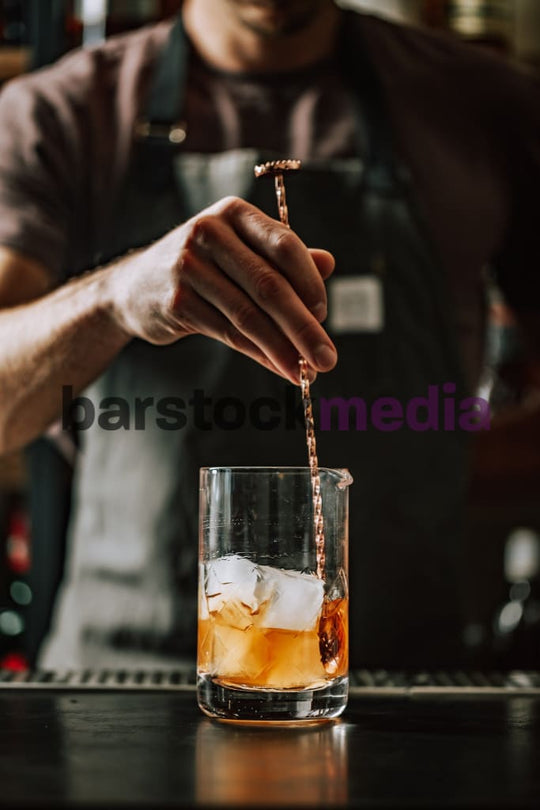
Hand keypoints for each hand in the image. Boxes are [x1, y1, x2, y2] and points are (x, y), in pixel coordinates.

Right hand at [109, 196, 336, 383]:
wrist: (134, 286)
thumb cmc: (202, 267)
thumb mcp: (240, 251)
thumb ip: (281, 257)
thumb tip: (329, 263)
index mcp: (234, 213)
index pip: (284, 245)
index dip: (310, 283)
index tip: (324, 314)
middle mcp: (209, 232)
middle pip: (269, 286)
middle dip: (304, 327)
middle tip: (328, 358)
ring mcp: (188, 266)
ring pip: (249, 315)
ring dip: (283, 349)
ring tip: (306, 372)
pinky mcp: (176, 301)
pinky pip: (229, 333)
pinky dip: (258, 354)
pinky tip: (278, 367)